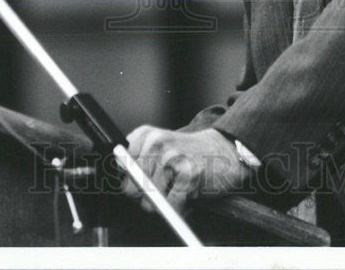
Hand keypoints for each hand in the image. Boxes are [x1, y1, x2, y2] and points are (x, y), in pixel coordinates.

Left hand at [123, 126, 251, 212]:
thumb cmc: (190, 154)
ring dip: (165, 204)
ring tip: (179, 187)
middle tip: (164, 188)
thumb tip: (118, 177)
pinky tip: (189, 194)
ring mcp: (172, 157)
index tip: (141, 182)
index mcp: (146, 134)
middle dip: (146, 196)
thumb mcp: (160, 147)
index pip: (119, 168)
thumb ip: (136, 160)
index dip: (130, 181)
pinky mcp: (188, 174)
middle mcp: (156, 142)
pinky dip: (180, 208)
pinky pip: (172, 206)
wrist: (225, 151)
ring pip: (151, 200)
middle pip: (132, 188)